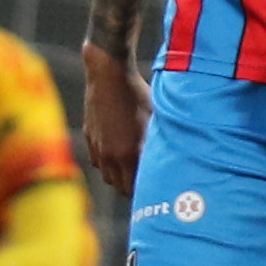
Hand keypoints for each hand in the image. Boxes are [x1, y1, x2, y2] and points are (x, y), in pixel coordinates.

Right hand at [80, 41, 153, 194]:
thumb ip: (161, 142)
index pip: (135, 189)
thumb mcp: (157, 118)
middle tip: (148, 183)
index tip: (158, 188)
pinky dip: (108, 163)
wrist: (108, 74)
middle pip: (120, 187)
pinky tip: (119, 154)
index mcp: (129, 153)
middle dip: (133, 188)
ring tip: (134, 170)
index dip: (146, 191)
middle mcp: (110, 155)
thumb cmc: (138, 94)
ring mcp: (97, 147)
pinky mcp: (89, 137)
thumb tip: (176, 159)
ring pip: (107, 176)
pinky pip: (98, 161)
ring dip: (119, 177)